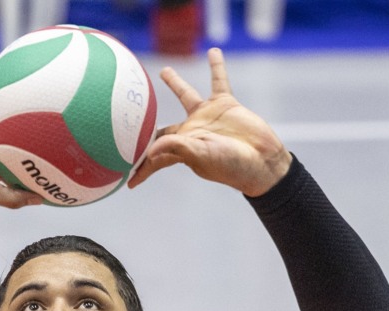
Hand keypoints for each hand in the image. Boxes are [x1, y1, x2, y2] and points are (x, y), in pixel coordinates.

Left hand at [127, 48, 291, 196]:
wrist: (261, 160)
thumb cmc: (230, 165)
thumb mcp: (201, 156)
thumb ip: (176, 148)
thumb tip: (150, 150)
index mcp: (181, 147)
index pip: (154, 155)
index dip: (141, 166)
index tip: (127, 181)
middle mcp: (191, 130)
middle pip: (162, 125)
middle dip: (146, 125)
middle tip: (128, 116)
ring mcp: (207, 116)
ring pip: (185, 94)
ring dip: (175, 82)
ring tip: (164, 71)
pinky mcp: (225, 105)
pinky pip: (218, 80)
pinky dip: (216, 67)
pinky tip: (213, 52)